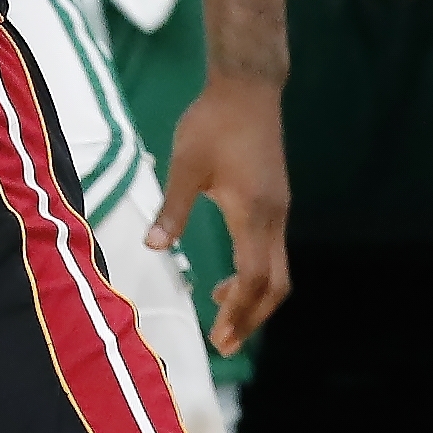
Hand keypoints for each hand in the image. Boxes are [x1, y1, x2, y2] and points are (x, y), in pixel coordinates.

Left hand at [148, 75, 288, 357]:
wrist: (247, 88)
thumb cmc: (212, 124)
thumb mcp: (185, 165)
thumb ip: (172, 209)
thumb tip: (154, 247)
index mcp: (253, 214)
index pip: (254, 279)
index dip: (239, 314)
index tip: (219, 338)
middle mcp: (274, 218)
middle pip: (275, 284)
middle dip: (253, 317)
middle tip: (225, 343)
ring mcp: (278, 209)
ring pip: (276, 269)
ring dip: (254, 296)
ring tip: (222, 312)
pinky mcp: (275, 200)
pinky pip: (271, 250)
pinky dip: (254, 273)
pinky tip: (229, 275)